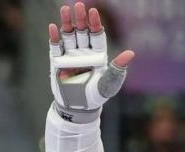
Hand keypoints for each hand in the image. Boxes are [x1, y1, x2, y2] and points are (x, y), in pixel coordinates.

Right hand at [47, 2, 133, 122]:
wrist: (78, 109)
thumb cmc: (96, 96)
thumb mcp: (109, 84)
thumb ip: (117, 69)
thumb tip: (130, 54)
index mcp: (97, 54)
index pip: (96, 35)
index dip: (95, 23)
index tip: (93, 11)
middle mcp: (84, 52)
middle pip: (82, 31)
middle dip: (80, 19)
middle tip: (79, 5)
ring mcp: (70, 55)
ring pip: (68, 35)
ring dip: (67, 23)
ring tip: (65, 9)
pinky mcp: (58, 62)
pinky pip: (56, 47)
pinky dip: (54, 37)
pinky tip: (53, 27)